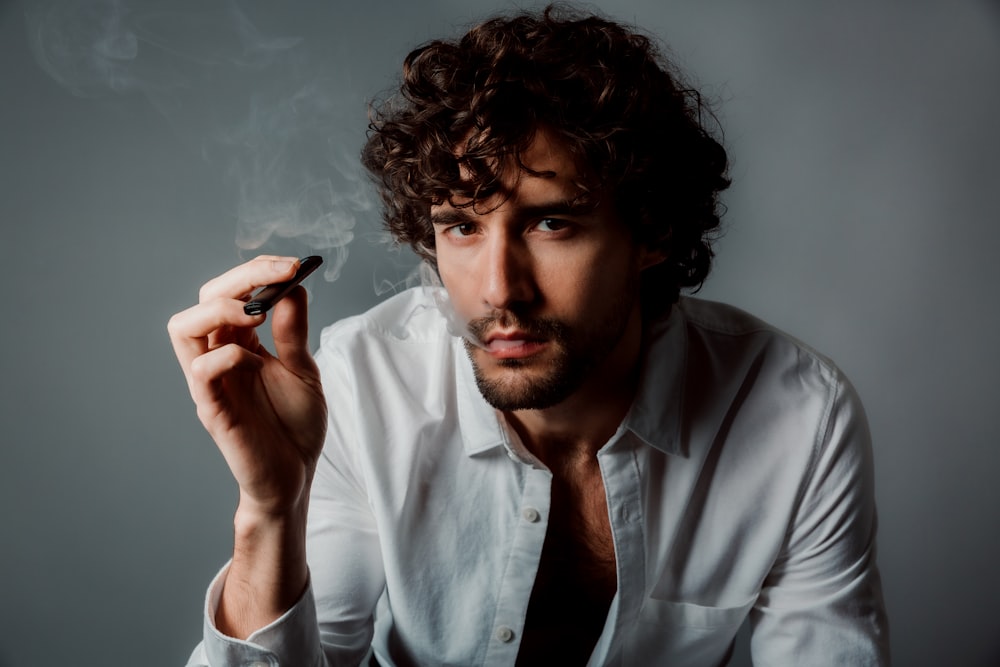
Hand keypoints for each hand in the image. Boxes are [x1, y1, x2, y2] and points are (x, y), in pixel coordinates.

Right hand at [168, 256, 327, 517]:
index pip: (232, 292)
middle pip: (203, 299)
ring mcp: (212, 382)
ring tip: (254, 310)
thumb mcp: (305, 371)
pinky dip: (223, 355)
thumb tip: (293, 287)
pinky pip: (200, 371)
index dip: (257, 271)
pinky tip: (250, 358)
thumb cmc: (295, 426)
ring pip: (183, 328)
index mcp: (241, 343)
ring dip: (218, 308)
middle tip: (279, 275)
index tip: (294, 265)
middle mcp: (220, 357)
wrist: (296, 476)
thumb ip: (294, 332)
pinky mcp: (213, 409)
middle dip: (239, 278)